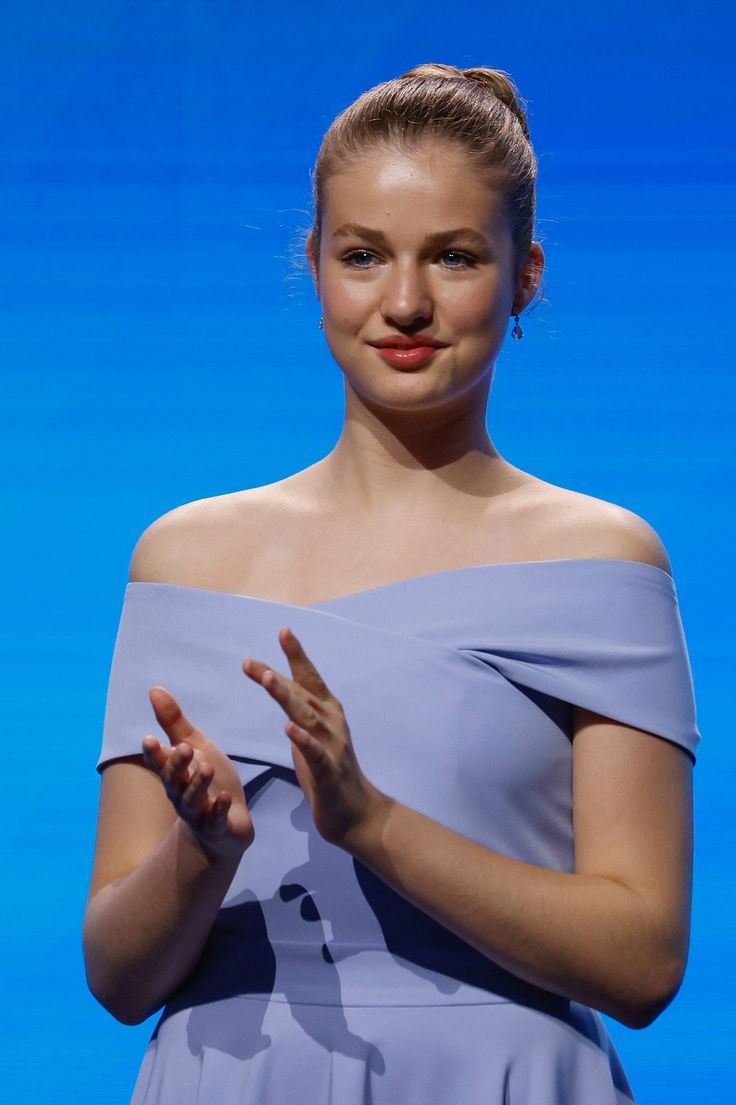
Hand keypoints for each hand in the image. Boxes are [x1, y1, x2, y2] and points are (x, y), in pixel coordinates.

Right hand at [141, 686, 254, 860]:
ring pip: (192, 801)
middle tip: (185, 748)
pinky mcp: (217, 828)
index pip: (160, 762)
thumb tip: (154, 689)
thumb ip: (174, 722)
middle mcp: (181, 794)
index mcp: (174, 773)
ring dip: (198, 785)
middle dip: (177, 766)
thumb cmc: (206, 781)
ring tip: (206, 768)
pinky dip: (218, 810)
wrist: (224, 826)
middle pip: (174, 781)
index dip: (154, 753)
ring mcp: (198, 814)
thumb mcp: (195, 746)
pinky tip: (224, 798)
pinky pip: (215, 821)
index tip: (149, 739)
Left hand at [242, 626, 390, 849]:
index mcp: (327, 713)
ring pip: (306, 717)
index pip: (309, 679)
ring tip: (267, 680)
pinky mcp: (330, 772)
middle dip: (277, 675)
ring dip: (287, 697)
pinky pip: (315, 753)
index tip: (284, 630)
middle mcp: (332, 723)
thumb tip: (281, 686)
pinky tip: (288, 729)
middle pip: (302, 693)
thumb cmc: (329, 774)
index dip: (297, 655)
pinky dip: (302, 740)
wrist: (355, 813)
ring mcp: (333, 747)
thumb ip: (299, 712)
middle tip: (251, 661)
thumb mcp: (310, 737)